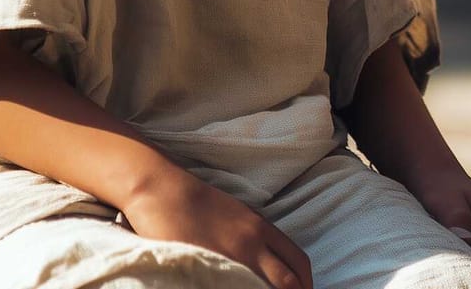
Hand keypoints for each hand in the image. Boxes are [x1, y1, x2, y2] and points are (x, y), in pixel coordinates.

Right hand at [120, 167, 313, 288]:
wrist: (164, 192)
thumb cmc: (199, 203)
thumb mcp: (239, 216)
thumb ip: (257, 240)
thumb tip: (269, 265)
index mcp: (262, 229)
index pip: (298, 262)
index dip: (306, 283)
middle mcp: (252, 243)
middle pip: (287, 280)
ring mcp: (230, 257)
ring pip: (261, 287)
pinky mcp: (207, 265)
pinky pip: (229, 287)